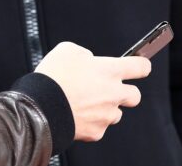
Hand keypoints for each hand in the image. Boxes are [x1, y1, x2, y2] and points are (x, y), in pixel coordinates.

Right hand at [35, 42, 150, 140]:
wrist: (40, 107)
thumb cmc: (53, 76)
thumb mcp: (67, 50)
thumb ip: (85, 54)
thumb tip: (88, 61)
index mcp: (109, 70)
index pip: (141, 66)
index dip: (141, 65)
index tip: (139, 65)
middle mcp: (113, 93)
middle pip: (135, 95)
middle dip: (126, 92)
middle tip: (110, 88)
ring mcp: (106, 114)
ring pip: (116, 113)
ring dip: (106, 108)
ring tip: (85, 103)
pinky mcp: (97, 132)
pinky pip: (99, 127)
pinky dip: (91, 122)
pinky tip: (76, 114)